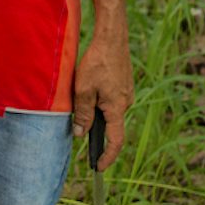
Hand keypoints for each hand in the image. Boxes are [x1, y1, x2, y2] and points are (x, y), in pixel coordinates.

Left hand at [72, 16, 133, 170]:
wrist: (111, 37)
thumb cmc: (97, 62)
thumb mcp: (83, 90)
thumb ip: (83, 114)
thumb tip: (81, 134)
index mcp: (117, 108)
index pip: (116, 141)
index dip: (107, 156)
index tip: (98, 167)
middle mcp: (126, 102)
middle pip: (110, 124)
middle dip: (95, 129)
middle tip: (78, 128)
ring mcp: (126, 92)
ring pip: (108, 110)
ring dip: (95, 110)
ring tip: (80, 96)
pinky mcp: (123, 83)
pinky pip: (110, 98)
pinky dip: (99, 99)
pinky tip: (89, 87)